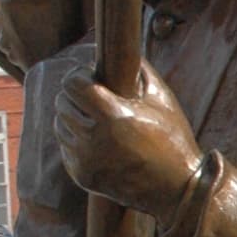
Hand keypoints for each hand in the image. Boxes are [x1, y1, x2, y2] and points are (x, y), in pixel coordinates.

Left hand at [55, 63, 201, 216]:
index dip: (80, 75)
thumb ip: (140, 69)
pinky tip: (99, 142)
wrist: (176, 190)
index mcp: (114, 117)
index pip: (73, 83)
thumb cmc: (173, 140)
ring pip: (60, 124)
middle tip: (93, 96)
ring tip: (96, 119)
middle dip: (74, 94)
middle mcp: (95, 139)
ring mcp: (86, 160)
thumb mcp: (163, 100)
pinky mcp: (82, 176)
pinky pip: (66, 148)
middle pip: (61, 102)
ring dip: (74, 117)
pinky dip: (77, 141)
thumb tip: (120, 46)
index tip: (92, 76)